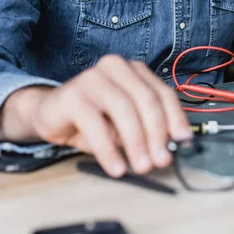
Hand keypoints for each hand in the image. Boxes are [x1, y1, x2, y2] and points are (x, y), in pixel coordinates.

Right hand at [31, 56, 191, 176]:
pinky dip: (108, 149)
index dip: (176, 118)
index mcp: (134, 70)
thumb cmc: (93, 117)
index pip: (163, 92)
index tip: (183, 142)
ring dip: (136, 142)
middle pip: (146, 99)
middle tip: (161, 160)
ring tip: (141, 166)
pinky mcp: (73, 94)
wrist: (51, 112)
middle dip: (157, 133)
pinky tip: (116, 167)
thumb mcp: (125, 123)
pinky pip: (95, 124)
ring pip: (124, 109)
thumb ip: (145, 128)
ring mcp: (93, 77)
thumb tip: (168, 148)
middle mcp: (116, 66)